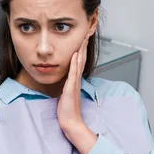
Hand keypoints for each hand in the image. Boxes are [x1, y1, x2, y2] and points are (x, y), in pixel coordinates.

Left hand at [57, 35, 96, 153]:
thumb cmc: (67, 110)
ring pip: (79, 63)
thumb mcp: (66, 94)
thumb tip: (66, 79)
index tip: (83, 37)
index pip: (79, 61)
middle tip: (87, 31)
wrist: (70, 122)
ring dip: (81, 50)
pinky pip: (73, 73)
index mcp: (75, 80)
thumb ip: (67, 85)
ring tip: (83, 37)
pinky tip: (75, 54)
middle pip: (81, 58)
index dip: (81, 49)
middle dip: (84, 45)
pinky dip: (74, 63)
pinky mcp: (71, 88)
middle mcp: (76, 80)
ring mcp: (74, 83)